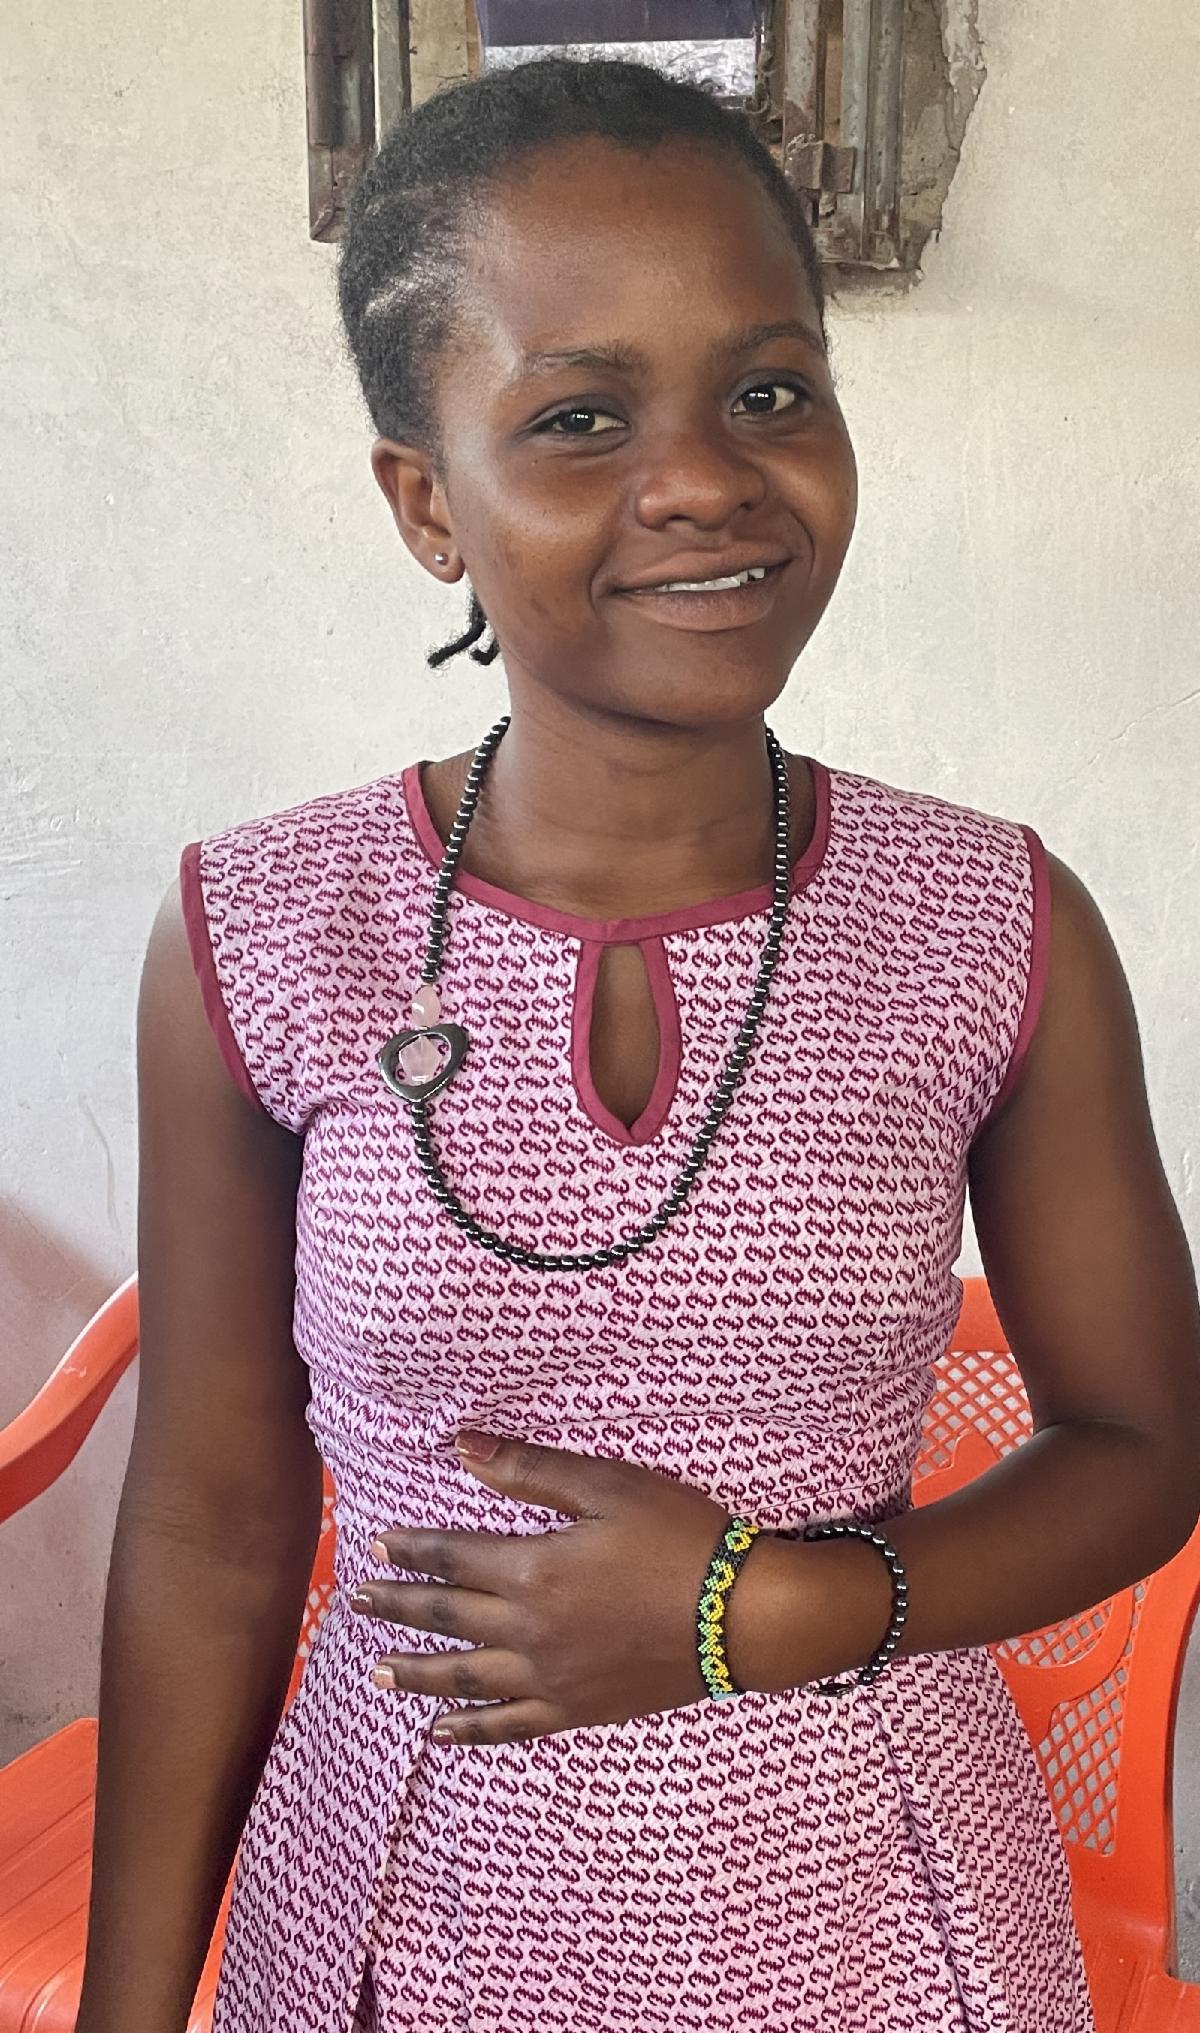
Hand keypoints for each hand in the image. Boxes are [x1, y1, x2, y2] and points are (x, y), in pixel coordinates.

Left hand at [349, 1430, 780, 1744]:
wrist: (742, 1617)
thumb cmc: (680, 1538)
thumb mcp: (608, 1486)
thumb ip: (530, 1470)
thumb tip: (460, 1446)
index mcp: (533, 1571)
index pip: (452, 1559)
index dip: (412, 1551)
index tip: (376, 1546)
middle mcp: (529, 1631)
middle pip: (446, 1619)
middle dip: (397, 1608)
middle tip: (356, 1603)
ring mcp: (550, 1679)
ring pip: (464, 1679)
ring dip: (415, 1674)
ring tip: (376, 1672)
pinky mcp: (577, 1710)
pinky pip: (509, 1727)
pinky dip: (470, 1732)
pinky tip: (441, 1734)